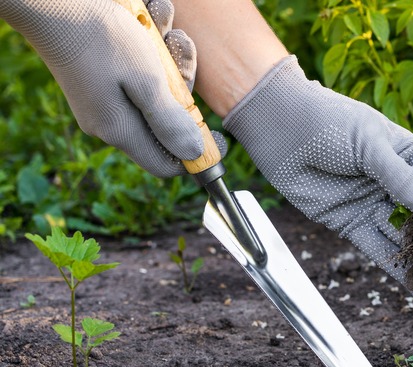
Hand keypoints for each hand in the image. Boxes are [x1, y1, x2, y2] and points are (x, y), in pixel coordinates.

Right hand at [0, 0, 220, 176]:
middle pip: (166, 121)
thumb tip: (193, 155)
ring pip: (156, 89)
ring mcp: (105, 98)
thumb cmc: (101, 38)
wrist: (52, 1)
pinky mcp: (103, 76)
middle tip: (182, 51)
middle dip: (184, 86)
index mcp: (120, 130)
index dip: (196, 155)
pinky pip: (138, 70)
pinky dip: (151, 44)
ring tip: (165, 25)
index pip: (165, 164)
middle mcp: (111, 120)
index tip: (220, 136)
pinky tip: (149, 17)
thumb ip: (171, 121)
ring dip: (169, 57)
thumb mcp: (147, 82)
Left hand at [223, 56, 412, 297]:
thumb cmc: (328, 121)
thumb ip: (401, 176)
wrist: (280, 128)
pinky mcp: (352, 225)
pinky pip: (380, 251)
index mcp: (409, 157)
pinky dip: (400, 271)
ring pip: (410, 238)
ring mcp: (374, 205)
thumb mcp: (370, 142)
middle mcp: (396, 184)